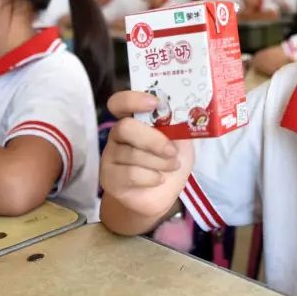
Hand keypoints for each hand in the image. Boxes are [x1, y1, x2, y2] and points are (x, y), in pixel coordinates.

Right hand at [100, 91, 193, 220]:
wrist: (162, 195)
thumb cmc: (170, 161)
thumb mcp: (182, 141)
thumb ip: (179, 126)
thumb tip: (187, 113)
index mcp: (134, 119)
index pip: (120, 102)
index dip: (133, 99)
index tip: (155, 104)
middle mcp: (118, 134)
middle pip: (125, 127)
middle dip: (153, 140)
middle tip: (171, 151)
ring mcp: (110, 156)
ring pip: (131, 154)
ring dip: (158, 162)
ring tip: (171, 166)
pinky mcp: (109, 178)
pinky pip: (130, 174)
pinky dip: (151, 177)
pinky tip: (159, 179)